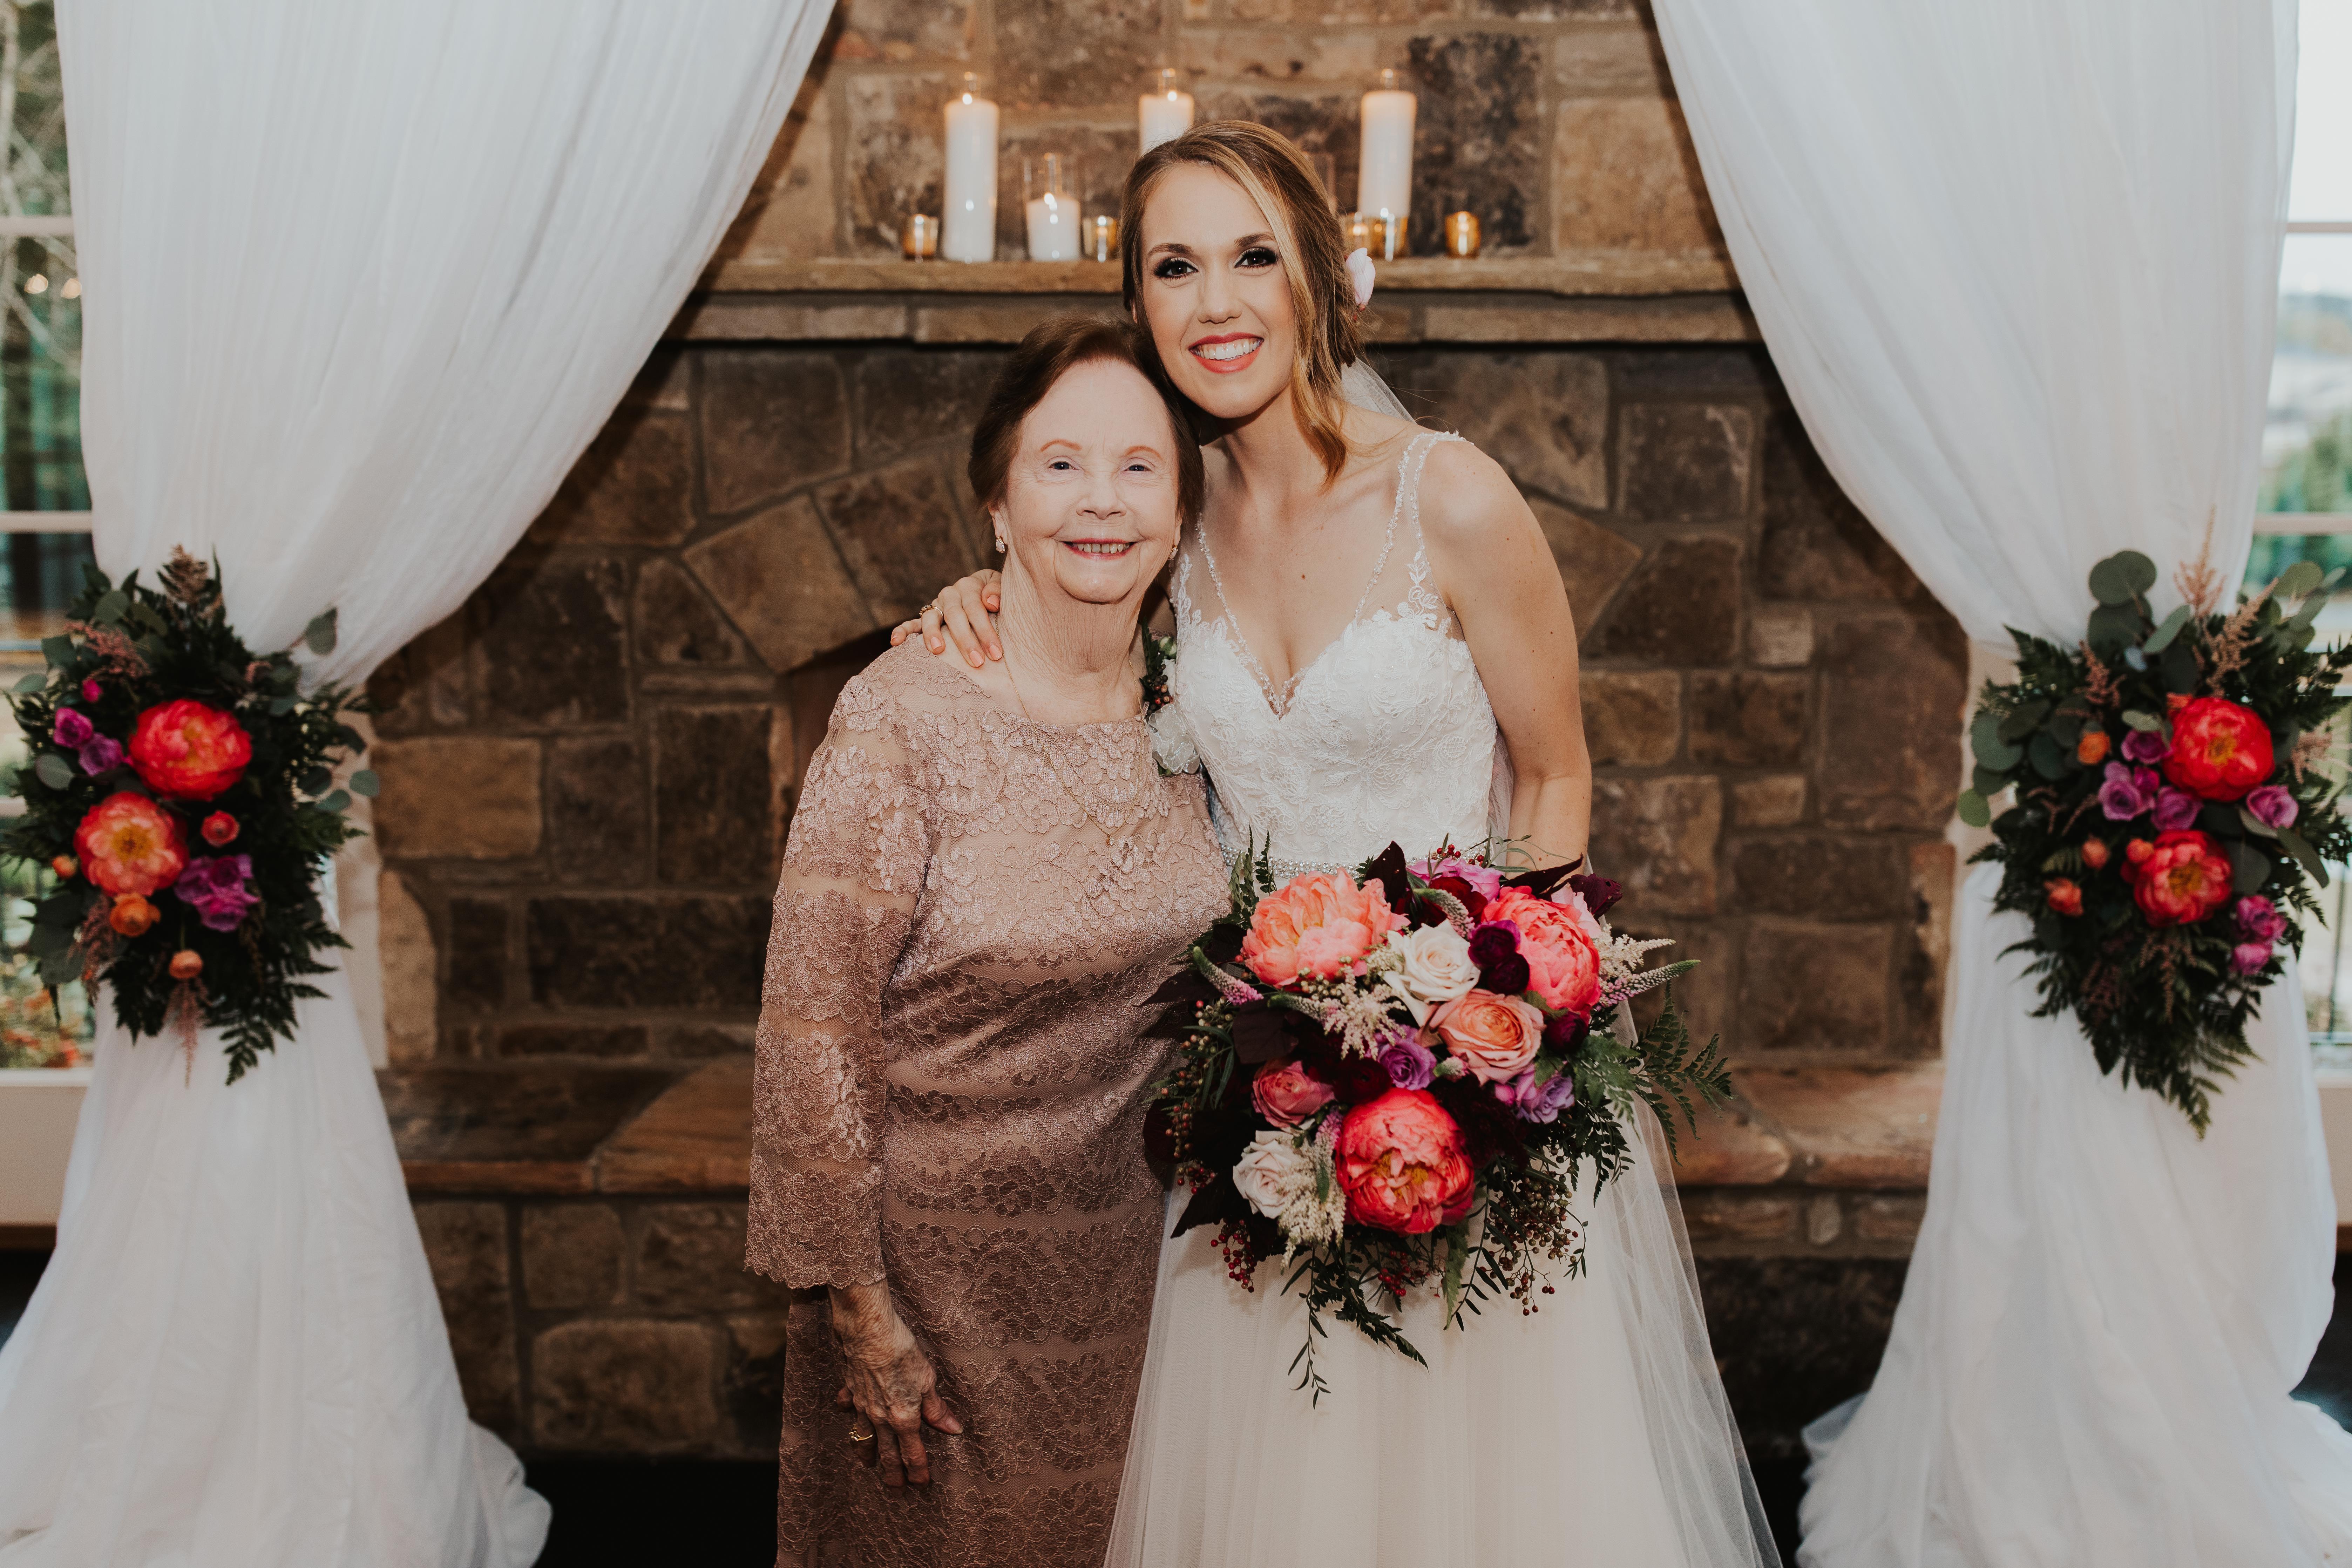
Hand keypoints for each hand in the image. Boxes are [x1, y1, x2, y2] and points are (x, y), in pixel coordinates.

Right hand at [828, 1283, 961, 1486]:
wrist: (869, 1332)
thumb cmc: (902, 1352)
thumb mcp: (927, 1381)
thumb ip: (937, 1409)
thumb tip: (953, 1430)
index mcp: (904, 1418)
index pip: (913, 1454)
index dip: (918, 1472)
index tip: (921, 1486)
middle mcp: (881, 1418)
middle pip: (887, 1454)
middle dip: (892, 1475)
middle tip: (895, 1492)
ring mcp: (862, 1406)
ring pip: (864, 1437)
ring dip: (867, 1453)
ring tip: (868, 1464)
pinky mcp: (851, 1390)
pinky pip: (849, 1407)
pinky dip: (849, 1413)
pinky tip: (848, 1413)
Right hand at [888, 570, 1002, 667]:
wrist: (987, 592)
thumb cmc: (998, 598)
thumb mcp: (1005, 588)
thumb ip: (998, 591)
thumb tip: (990, 602)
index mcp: (970, 585)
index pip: (976, 609)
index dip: (986, 631)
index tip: (995, 653)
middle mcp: (951, 594)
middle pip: (955, 616)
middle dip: (966, 641)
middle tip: (977, 662)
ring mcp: (936, 605)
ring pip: (931, 618)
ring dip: (933, 634)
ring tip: (938, 651)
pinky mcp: (926, 617)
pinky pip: (911, 623)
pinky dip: (902, 631)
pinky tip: (895, 643)